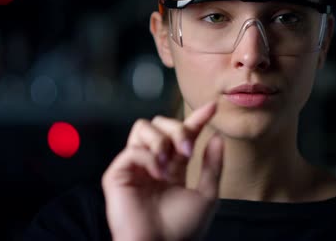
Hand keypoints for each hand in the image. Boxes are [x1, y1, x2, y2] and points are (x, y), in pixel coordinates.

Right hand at [102, 102, 223, 240]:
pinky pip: (133, 150)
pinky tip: (157, 174)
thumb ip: (212, 166)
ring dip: (162, 140)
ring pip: (142, 127)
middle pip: (161, 123)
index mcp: (173, 167)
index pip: (183, 135)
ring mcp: (134, 167)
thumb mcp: (207, 195)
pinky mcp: (117, 174)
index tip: (212, 107)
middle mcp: (153, 162)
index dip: (196, 119)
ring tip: (169, 163)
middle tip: (188, 151)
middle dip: (178, 128)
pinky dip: (149, 158)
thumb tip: (218, 137)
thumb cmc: (182, 229)